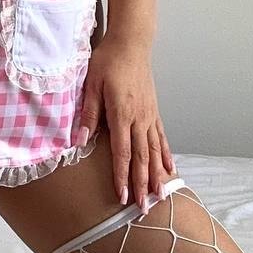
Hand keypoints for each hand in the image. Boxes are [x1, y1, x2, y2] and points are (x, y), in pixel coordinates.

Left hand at [75, 38, 177, 210]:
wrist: (131, 43)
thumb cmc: (108, 61)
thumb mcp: (92, 84)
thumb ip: (89, 113)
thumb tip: (82, 140)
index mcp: (122, 114)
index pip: (122, 152)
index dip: (122, 176)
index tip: (122, 197)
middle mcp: (139, 119)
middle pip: (142, 158)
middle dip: (142, 185)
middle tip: (145, 210)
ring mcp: (150, 116)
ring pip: (155, 151)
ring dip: (156, 176)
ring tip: (160, 196)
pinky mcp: (154, 111)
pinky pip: (162, 137)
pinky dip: (166, 155)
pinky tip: (170, 169)